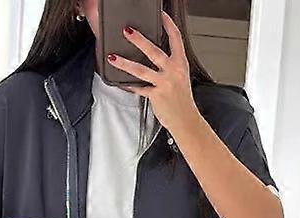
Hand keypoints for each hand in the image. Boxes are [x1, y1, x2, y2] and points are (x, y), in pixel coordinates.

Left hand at [108, 11, 200, 137]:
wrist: (186, 120)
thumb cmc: (183, 101)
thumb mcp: (181, 77)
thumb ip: (170, 66)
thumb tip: (156, 56)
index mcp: (180, 63)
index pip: (175, 38)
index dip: (168, 24)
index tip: (161, 15)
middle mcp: (172, 71)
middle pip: (153, 51)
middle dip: (138, 40)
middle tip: (127, 31)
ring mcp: (163, 83)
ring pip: (141, 70)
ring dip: (125, 63)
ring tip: (113, 57)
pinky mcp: (155, 95)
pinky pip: (139, 88)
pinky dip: (129, 85)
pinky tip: (120, 82)